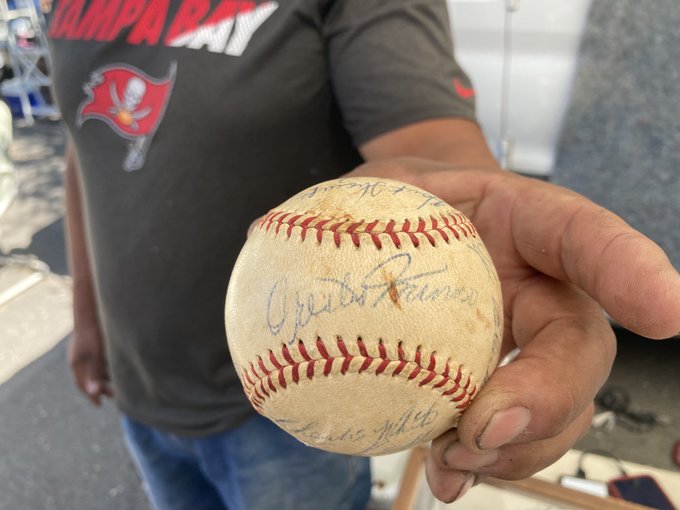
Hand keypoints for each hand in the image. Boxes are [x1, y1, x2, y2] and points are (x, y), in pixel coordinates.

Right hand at [68, 324, 113, 405]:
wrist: (92, 310)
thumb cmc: (93, 333)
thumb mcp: (95, 356)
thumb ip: (95, 374)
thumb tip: (94, 393)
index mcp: (76, 363)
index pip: (82, 384)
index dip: (91, 395)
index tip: (99, 404)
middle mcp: (79, 358)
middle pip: (90, 377)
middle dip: (101, 388)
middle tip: (114, 396)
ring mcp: (85, 350)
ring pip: (96, 368)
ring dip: (106, 377)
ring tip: (120, 384)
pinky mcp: (94, 343)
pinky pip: (100, 359)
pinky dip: (108, 366)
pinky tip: (120, 367)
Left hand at [349, 158, 679, 501]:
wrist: (398, 240)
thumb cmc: (392, 205)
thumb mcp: (369, 187)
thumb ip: (344, 205)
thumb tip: (261, 232)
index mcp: (519, 219)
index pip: (581, 234)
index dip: (630, 269)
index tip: (667, 313)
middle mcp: (537, 285)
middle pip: (579, 344)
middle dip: (550, 395)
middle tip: (485, 426)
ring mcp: (523, 342)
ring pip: (555, 404)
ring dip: (517, 446)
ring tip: (456, 462)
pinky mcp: (494, 383)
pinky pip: (509, 429)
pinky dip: (487, 459)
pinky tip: (447, 475)